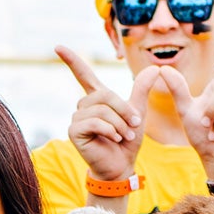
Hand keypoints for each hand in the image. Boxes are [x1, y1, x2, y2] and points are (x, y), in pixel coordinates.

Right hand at [59, 46, 155, 181]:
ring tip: (124, 136)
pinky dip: (109, 130)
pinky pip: (94, 122)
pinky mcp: (73, 131)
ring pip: (101, 110)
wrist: (121, 166)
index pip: (83, 75)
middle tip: (134, 126)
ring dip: (119, 124)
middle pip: (104, 95)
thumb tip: (155, 67)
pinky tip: (114, 139)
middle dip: (123, 110)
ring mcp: (76, 118)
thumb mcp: (138, 113)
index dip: (72, 60)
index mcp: (97, 99)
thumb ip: (142, 90)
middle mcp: (84, 106)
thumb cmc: (127, 141)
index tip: (58, 46)